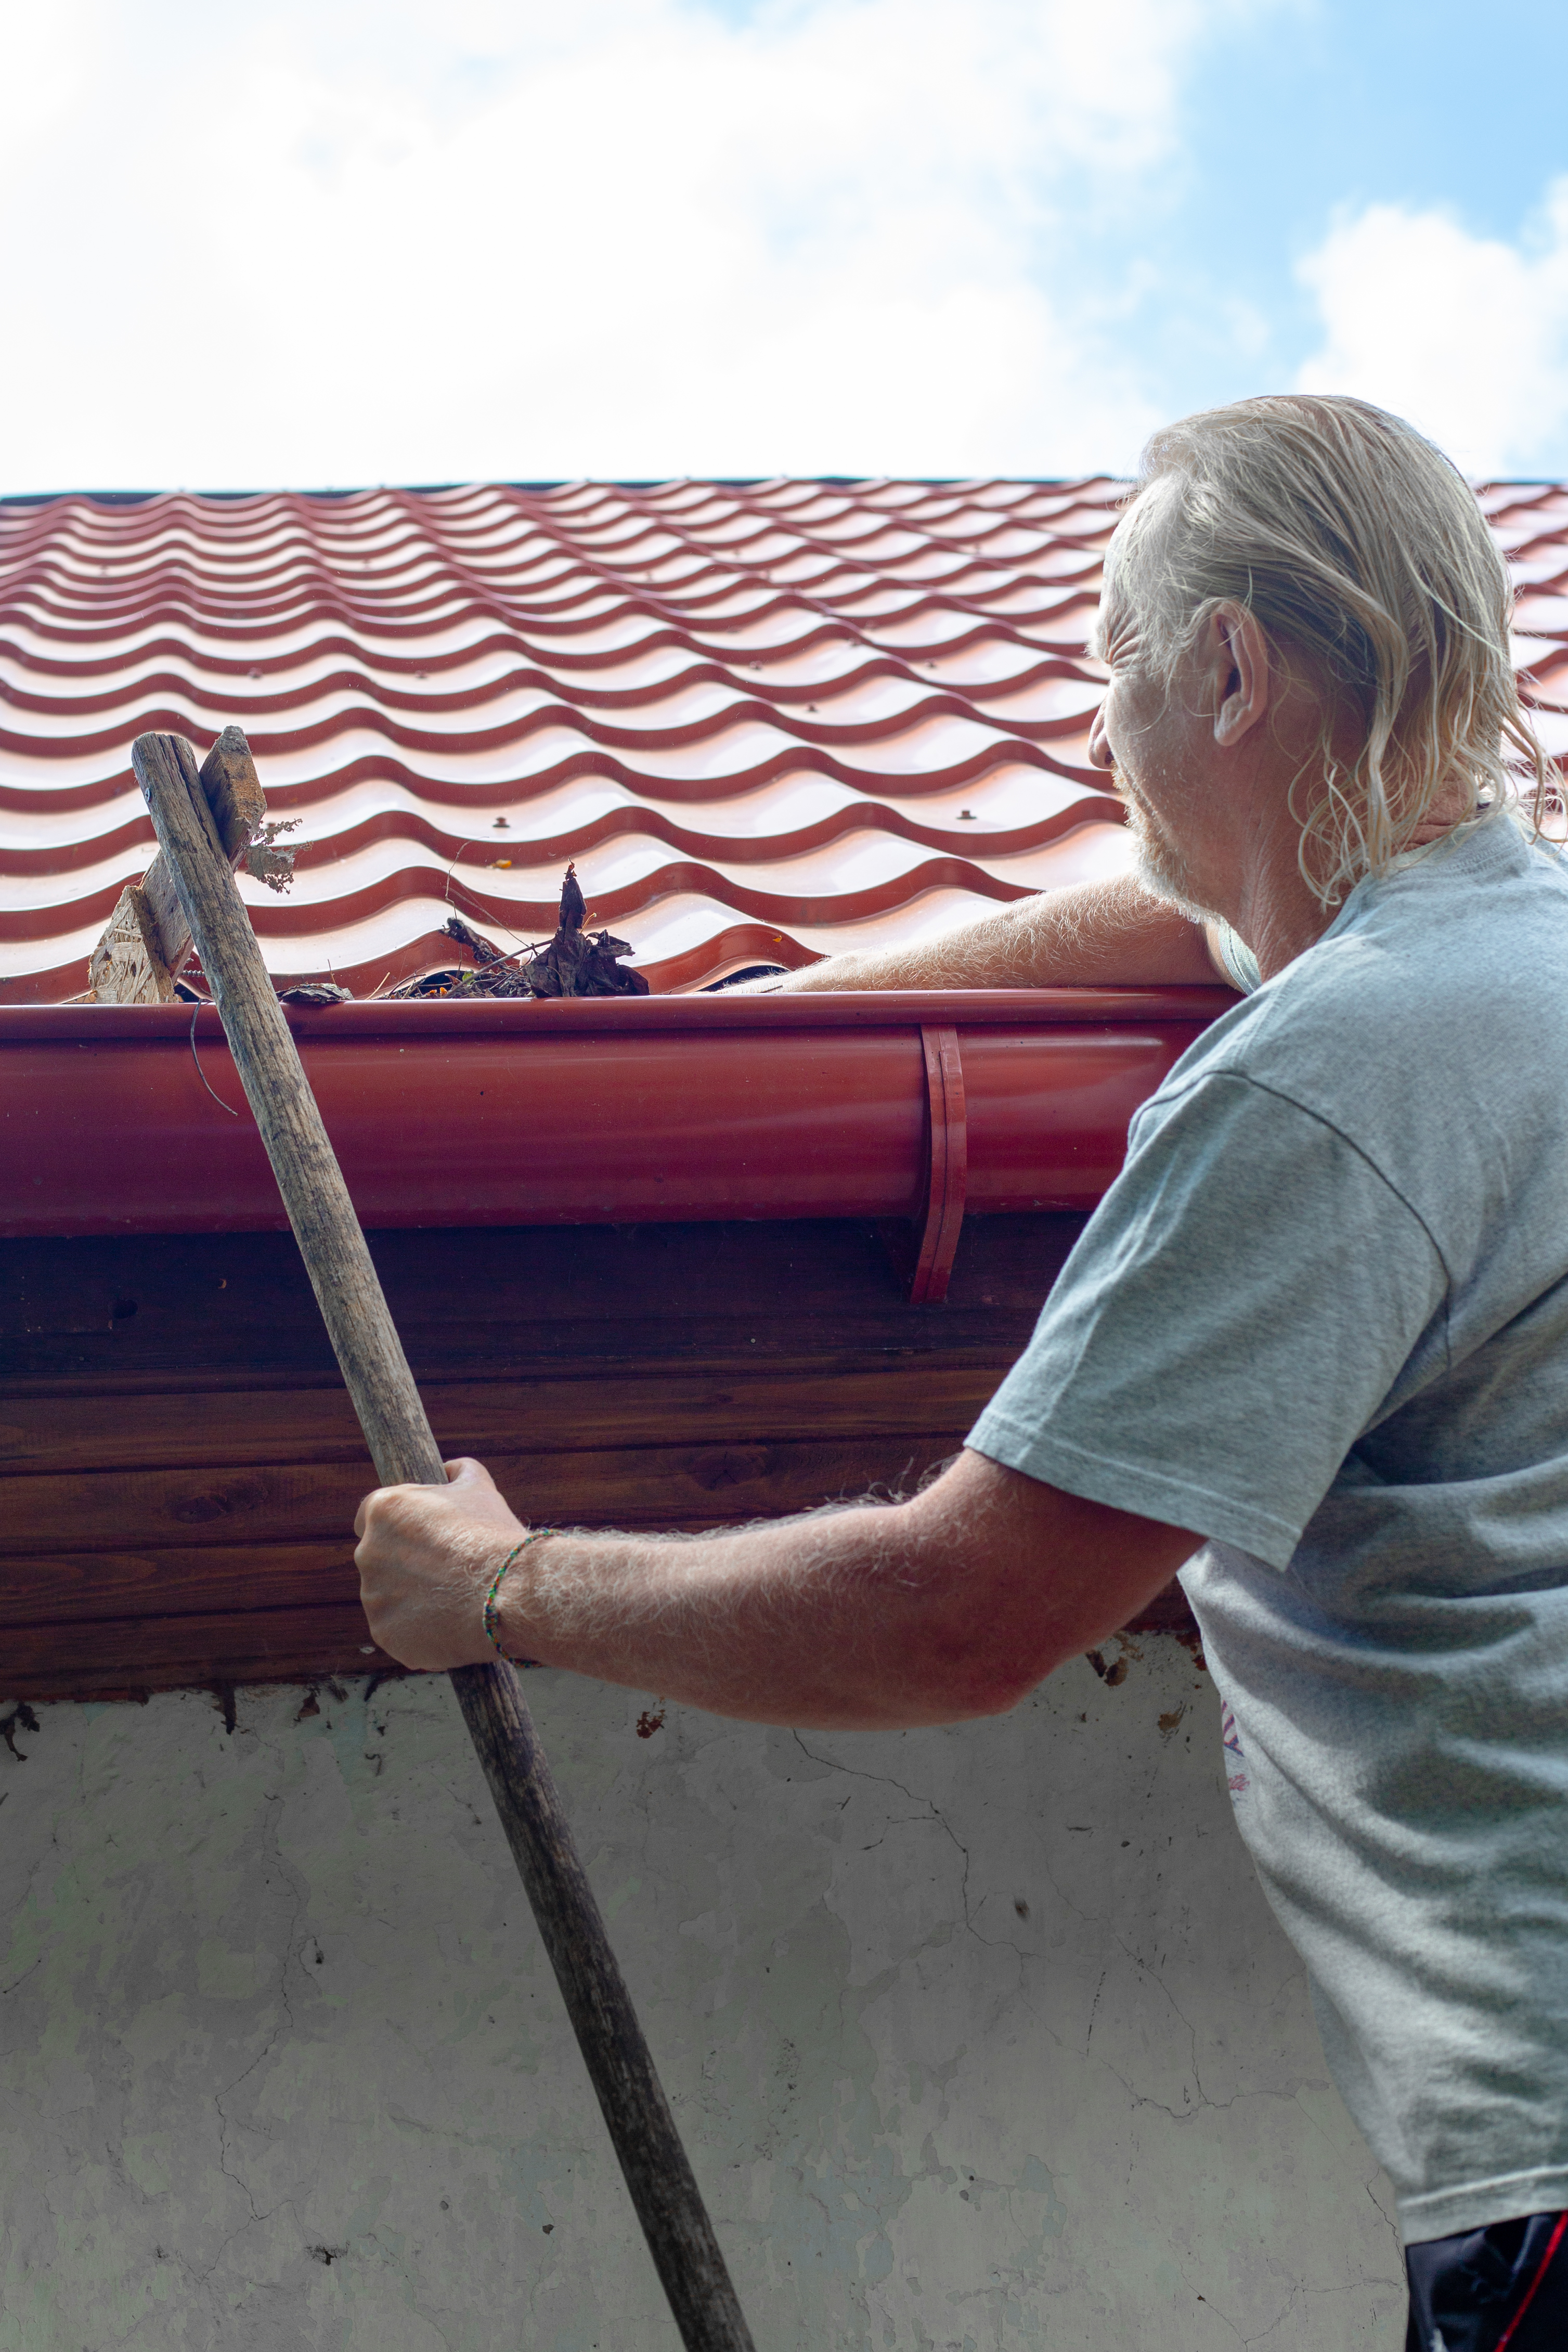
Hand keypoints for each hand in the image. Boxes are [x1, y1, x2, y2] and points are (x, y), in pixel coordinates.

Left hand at [353, 1457, 526, 1669]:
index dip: (398, 1527)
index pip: (370, 1516)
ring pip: (387, 1597)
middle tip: (445, 1571)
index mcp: (383, 1509)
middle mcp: (368, 1551)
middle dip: (406, 1565)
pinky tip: (450, 1624)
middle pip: (379, 1558)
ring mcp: (373, 1596)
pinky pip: (397, 1629)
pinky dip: (418, 1630)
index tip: (421, 1538)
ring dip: (412, 1598)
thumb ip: (458, 1472)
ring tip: (454, 1600)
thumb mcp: (480, 1488)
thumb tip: (448, 1468)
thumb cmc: (494, 1535)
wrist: (511, 1592)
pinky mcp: (384, 1632)